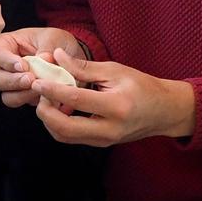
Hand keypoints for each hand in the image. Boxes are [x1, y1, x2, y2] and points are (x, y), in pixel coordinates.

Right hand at [0, 27, 84, 107]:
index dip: (7, 61)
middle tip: (31, 80)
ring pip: (7, 95)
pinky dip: (33, 101)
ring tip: (39, 89)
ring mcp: (13, 83)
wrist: (69, 55)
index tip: (23, 66)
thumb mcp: (54, 37)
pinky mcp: (24, 95)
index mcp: (6, 44)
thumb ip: (47, 46)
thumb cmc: (56, 41)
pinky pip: (22, 103)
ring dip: (22, 94)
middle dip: (13, 81)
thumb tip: (43, 58)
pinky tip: (46, 96)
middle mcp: (5, 66)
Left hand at [31, 49, 196, 146]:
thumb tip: (56, 56)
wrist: (164, 111)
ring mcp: (105, 140)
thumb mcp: (114, 70)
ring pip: (65, 136)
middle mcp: (109, 128)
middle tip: (39, 92)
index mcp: (116, 106)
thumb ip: (83, 66)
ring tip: (48, 98)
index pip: (75, 99)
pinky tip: (59, 107)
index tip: (37, 80)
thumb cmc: (142, 86)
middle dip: (45, 111)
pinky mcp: (101, 144)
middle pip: (64, 128)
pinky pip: (72, 138)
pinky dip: (59, 124)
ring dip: (49, 119)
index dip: (52, 89)